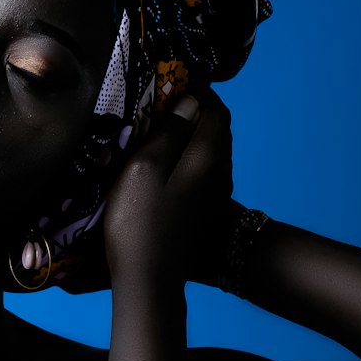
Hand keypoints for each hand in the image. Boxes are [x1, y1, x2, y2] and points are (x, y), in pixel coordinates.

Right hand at [100, 87, 233, 287]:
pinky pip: (203, 170)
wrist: (149, 279)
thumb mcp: (145, 165)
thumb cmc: (140, 220)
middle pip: (218, 129)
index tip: (173, 81)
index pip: (217, 109)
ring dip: (192, 134)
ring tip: (160, 128)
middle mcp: (220, 172)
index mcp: (209, 155)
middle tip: (164, 101)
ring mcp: (215, 194)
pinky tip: (164, 162)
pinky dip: (189, 156)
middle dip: (196, 110)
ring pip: (211, 151)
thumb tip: (189, 101)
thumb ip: (169, 130)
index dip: (199, 90)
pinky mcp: (204, 211)